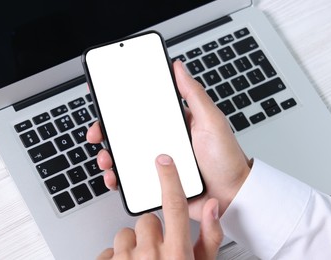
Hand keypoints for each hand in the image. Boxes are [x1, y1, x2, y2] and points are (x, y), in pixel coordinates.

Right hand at [87, 60, 250, 220]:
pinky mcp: (157, 181)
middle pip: (127, 132)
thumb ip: (194, 94)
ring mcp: (158, 162)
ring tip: (106, 159)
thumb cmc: (226, 159)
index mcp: (174, 123)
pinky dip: (119, 178)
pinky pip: (132, 179)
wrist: (232, 196)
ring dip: (109, 156)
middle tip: (98, 133)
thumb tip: (179, 67)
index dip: (121, 103)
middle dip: (106, 131)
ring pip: (125, 155)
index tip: (104, 98)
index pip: (142, 109)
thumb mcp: (212, 121)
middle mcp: (163, 141)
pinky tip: (115, 178)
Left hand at [97, 154, 222, 259]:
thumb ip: (210, 237)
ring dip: (131, 248)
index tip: (163, 160)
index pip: (174, 205)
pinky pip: (107, 252)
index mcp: (177, 254)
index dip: (169, 178)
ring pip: (124, 235)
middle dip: (150, 233)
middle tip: (156, 252)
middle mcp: (151, 256)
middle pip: (146, 221)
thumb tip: (211, 206)